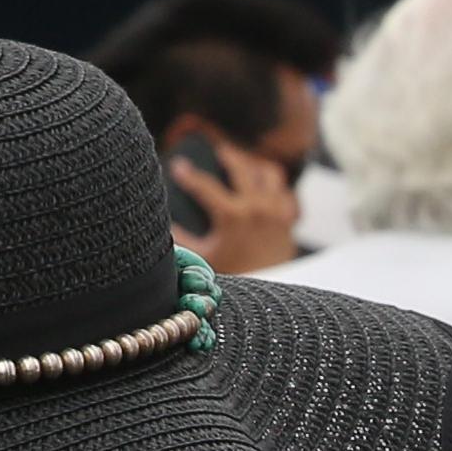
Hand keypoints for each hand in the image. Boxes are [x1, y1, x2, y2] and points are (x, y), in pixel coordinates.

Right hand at [167, 135, 299, 275]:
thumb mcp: (203, 257)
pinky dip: (276, 187)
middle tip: (219, 152)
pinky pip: (286, 192)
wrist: (268, 298)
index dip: (188, 174)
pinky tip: (266, 187)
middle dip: (228, 156)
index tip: (178, 166)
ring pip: (269, 173)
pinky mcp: (289, 220)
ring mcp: (276, 212)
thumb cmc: (233, 276)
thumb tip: (162, 226)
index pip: (204, 185)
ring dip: (256, 166)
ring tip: (246, 165)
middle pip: (241, 167)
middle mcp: (257, 208)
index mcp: (232, 215)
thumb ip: (182, 239)